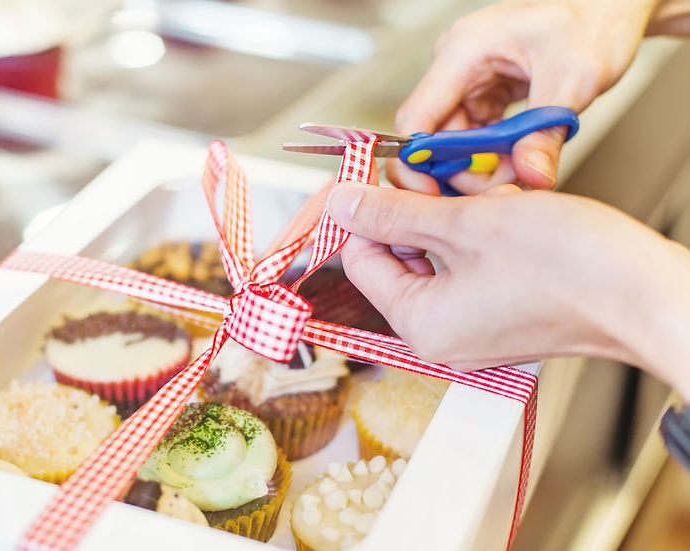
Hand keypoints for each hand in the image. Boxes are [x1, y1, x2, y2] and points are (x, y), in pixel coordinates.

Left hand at [326, 182, 689, 397]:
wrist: (646, 291)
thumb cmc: (569, 267)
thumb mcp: (464, 223)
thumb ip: (394, 212)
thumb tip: (343, 203)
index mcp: (420, 324)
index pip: (362, 258)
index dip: (367, 209)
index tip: (379, 171)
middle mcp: (441, 333)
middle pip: (401, 253)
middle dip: (421, 206)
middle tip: (439, 170)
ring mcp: (473, 323)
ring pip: (441, 250)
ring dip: (458, 212)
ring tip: (492, 194)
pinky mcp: (502, 309)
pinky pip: (472, 261)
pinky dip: (484, 230)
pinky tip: (512, 209)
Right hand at [389, 0, 655, 194]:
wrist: (608, 8)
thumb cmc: (591, 23)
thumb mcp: (573, 79)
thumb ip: (546, 131)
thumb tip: (531, 177)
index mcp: (462, 52)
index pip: (416, 118)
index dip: (417, 161)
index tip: (434, 194)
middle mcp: (455, 66)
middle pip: (434, 136)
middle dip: (461, 170)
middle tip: (499, 192)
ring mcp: (468, 81)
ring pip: (455, 140)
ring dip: (481, 166)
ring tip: (518, 178)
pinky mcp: (484, 93)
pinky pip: (475, 135)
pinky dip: (493, 156)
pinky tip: (518, 163)